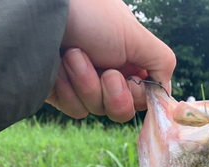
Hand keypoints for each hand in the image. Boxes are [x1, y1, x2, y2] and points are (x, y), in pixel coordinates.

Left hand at [45, 0, 175, 121]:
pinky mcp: (62, 94)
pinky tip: (58, 67)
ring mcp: (85, 84)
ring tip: (73, 55)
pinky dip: (68, 90)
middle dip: (114, 93)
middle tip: (106, 71)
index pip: (145, 96)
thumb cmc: (91, 15)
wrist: (41, 13)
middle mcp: (109, 72)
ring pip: (98, 110)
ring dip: (87, 84)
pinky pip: (76, 110)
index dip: (140, 95)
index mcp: (129, 58)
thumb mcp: (136, 35)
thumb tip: (167, 93)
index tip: (133, 81)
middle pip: (123, 110)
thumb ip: (162, 62)